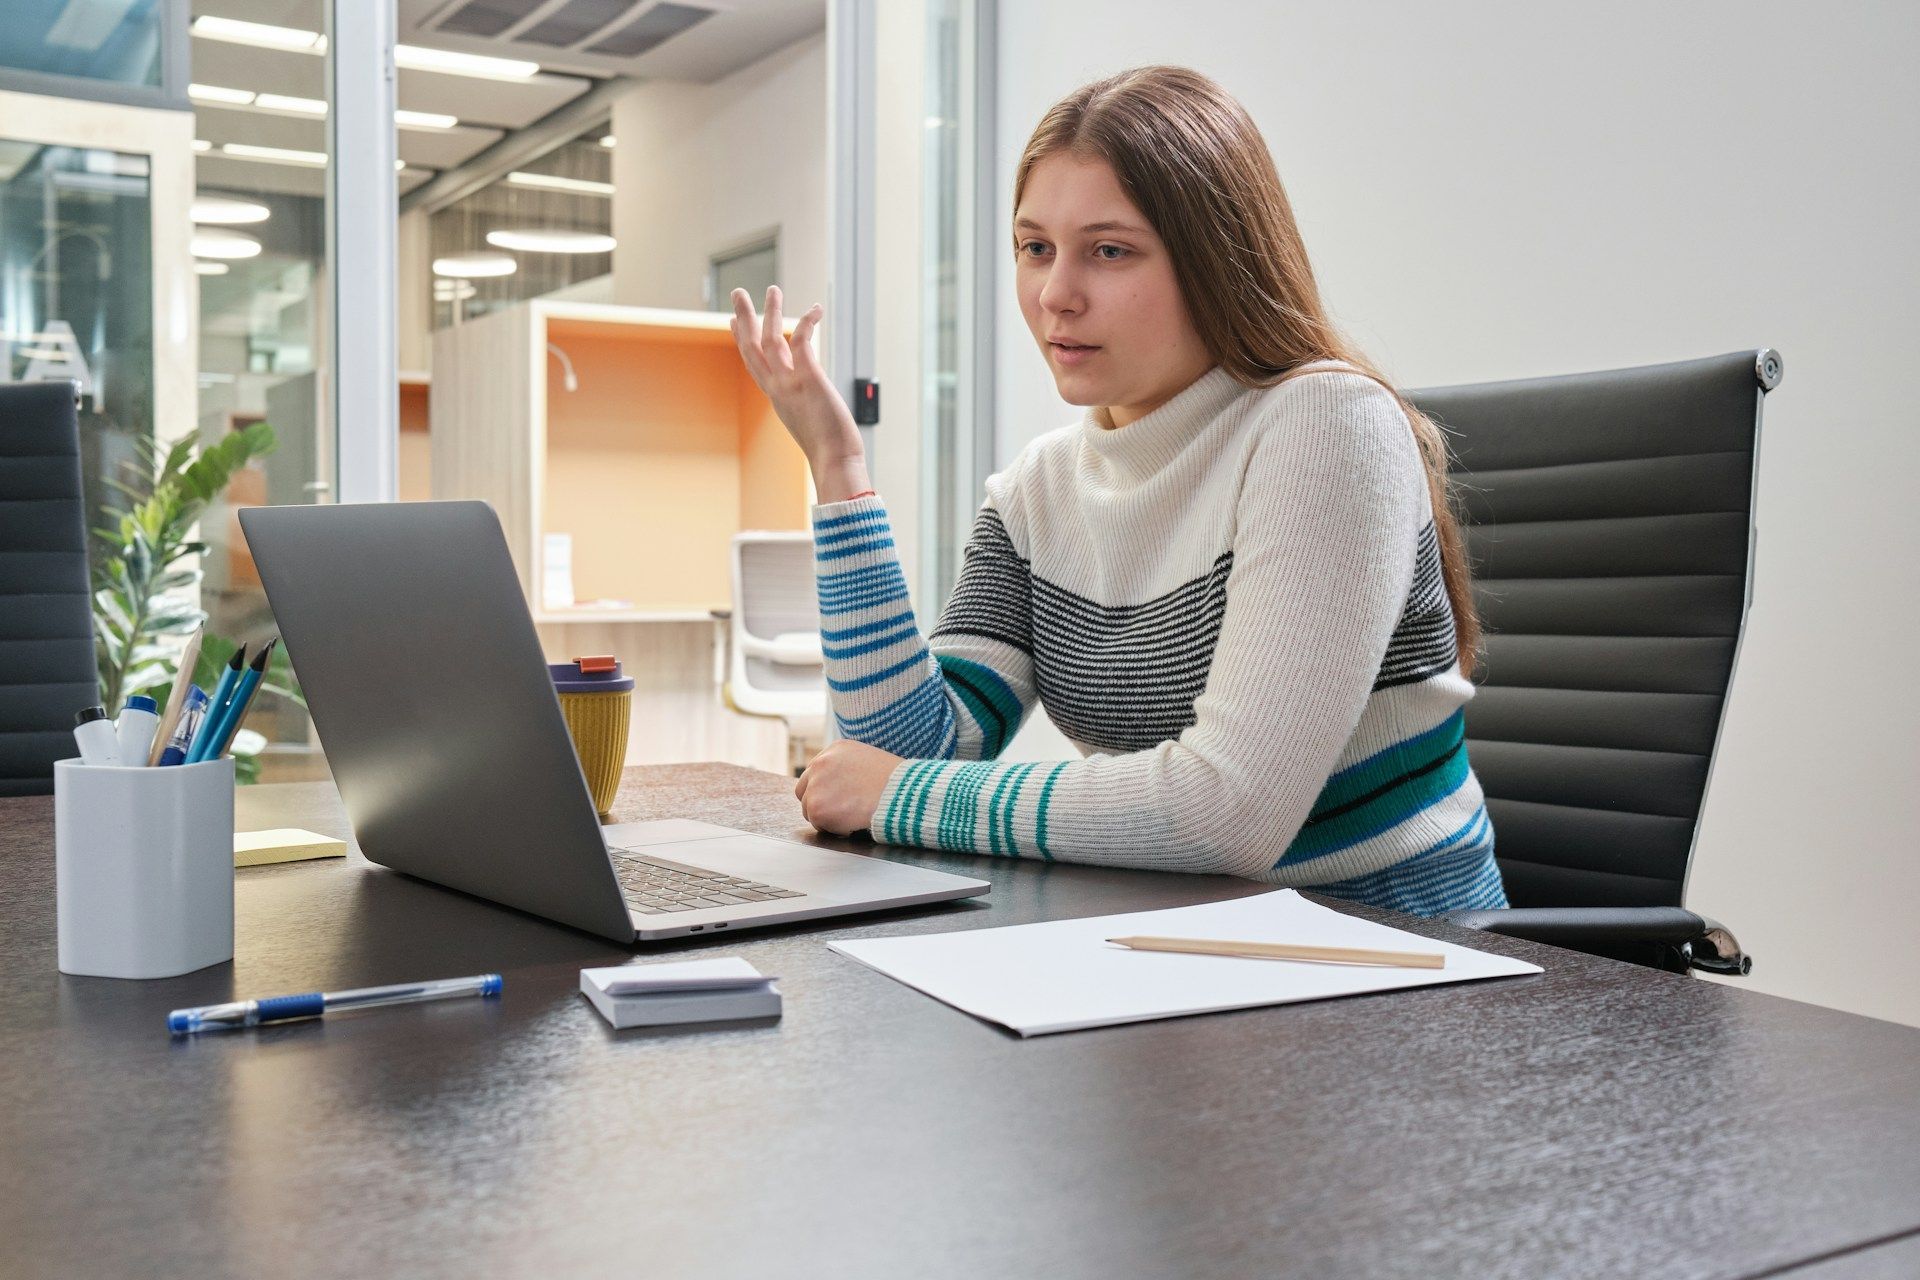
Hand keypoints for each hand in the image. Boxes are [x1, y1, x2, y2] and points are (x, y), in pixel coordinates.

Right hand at [729, 285, 870, 501]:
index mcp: (777, 398)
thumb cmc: (830, 451)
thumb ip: (805, 409)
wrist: (835, 462)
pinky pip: (802, 341)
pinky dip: (807, 322)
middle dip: (743, 318)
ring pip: (771, 339)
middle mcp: (777, 389)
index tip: (731, 322)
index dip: (742, 341)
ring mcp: (790, 383)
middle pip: (751, 347)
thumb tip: (813, 407)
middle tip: (737, 293)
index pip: (754, 364)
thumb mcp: (809, 425)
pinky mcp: (809, 378)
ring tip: (772, 289)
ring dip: (771, 311)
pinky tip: (815, 309)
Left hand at [795, 739, 903, 835]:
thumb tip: (841, 786)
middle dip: (819, 802)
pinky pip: (819, 825)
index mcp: (835, 749)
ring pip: (810, 809)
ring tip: (852, 817)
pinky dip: (834, 829)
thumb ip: (848, 768)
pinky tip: (853, 822)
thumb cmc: (895, 783)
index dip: (825, 789)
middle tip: (839, 813)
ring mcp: (816, 785)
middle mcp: (820, 764)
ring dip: (827, 817)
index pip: (815, 772)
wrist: (902, 794)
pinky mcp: (817, 807)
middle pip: (804, 790)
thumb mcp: (869, 761)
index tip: (836, 799)